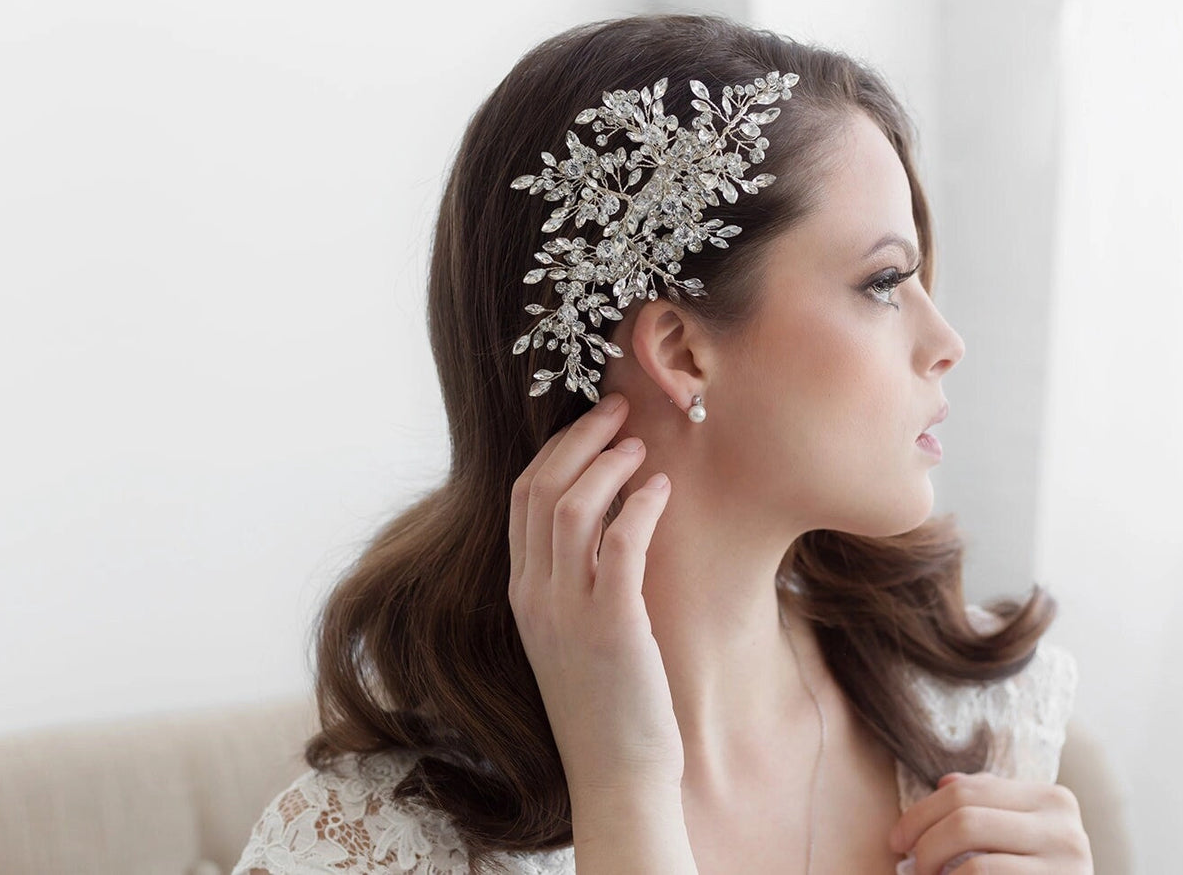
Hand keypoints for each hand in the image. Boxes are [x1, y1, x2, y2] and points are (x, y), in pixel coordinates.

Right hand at [507, 391, 684, 797]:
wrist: (617, 773)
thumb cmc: (607, 700)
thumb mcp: (571, 632)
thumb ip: (572, 579)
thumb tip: (604, 519)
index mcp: (521, 592)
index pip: (522, 498)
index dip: (556, 450)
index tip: (591, 423)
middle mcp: (535, 594)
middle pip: (542, 488)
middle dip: (581, 438)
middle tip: (617, 409)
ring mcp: (568, 610)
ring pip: (574, 507)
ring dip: (610, 464)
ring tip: (642, 444)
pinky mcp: (612, 625)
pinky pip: (620, 545)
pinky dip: (640, 506)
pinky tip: (661, 489)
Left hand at [889, 772, 1092, 874]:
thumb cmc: (1038, 873)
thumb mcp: (1021, 834)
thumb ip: (990, 805)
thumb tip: (945, 782)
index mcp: (1051, 799)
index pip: (966, 791)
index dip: (920, 814)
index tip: (897, 839)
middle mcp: (1063, 828)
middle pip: (965, 819)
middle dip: (924, 844)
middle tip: (910, 867)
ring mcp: (1065, 866)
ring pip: (973, 862)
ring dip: (936, 874)